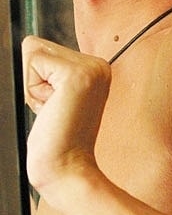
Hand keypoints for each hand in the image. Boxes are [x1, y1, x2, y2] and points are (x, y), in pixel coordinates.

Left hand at [22, 36, 110, 208]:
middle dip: (34, 82)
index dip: (39, 82)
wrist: (67, 169)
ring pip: (33, 54)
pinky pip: (32, 64)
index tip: (58, 108)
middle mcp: (98, 65)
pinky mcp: (76, 75)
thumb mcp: (53, 97)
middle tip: (55, 111)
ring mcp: (91, 69)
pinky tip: (52, 110)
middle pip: (38, 47)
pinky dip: (32, 91)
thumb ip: (48, 71)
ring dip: (33, 88)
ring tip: (54, 111)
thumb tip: (29, 44)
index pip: (45, 50)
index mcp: (96, 69)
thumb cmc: (57, 141)